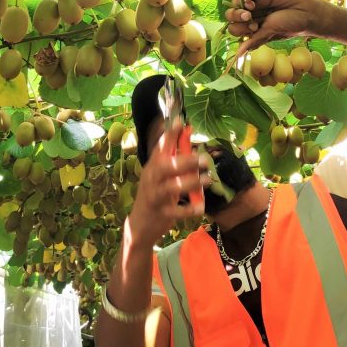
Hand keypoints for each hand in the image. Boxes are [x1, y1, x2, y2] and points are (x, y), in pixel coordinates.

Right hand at [127, 124, 210, 249]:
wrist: (139, 225)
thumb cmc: (155, 196)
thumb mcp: (159, 177)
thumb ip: (172, 162)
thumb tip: (191, 146)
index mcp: (153, 167)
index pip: (160, 147)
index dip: (170, 134)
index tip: (180, 121)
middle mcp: (152, 179)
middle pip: (166, 166)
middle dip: (185, 161)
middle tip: (203, 159)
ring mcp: (155, 196)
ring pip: (172, 187)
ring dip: (191, 183)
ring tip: (207, 180)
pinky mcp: (161, 214)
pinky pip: (177, 211)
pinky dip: (189, 209)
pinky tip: (200, 207)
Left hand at [225, 0, 332, 58]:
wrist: (307, 12)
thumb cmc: (291, 26)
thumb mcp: (270, 34)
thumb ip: (254, 41)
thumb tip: (238, 54)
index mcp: (253, 30)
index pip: (235, 29)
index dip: (239, 29)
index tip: (254, 29)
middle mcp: (253, 17)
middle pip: (232, 17)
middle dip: (236, 18)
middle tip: (249, 18)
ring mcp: (256, 5)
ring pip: (236, 4)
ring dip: (239, 6)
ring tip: (251, 8)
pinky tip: (250, 0)